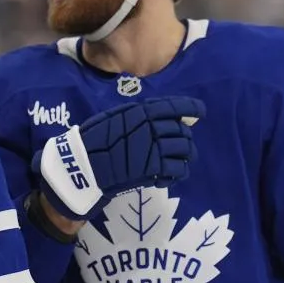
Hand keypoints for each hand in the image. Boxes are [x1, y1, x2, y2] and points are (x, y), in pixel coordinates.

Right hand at [34, 96, 204, 219]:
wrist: (83, 165)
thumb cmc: (94, 140)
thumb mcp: (115, 118)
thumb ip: (139, 116)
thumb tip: (164, 116)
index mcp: (142, 111)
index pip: (175, 107)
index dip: (192, 108)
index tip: (201, 112)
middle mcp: (152, 127)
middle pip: (182, 132)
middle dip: (185, 139)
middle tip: (182, 146)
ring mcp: (154, 148)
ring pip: (184, 150)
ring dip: (185, 157)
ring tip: (179, 162)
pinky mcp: (153, 169)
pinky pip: (176, 170)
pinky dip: (177, 173)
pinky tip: (169, 175)